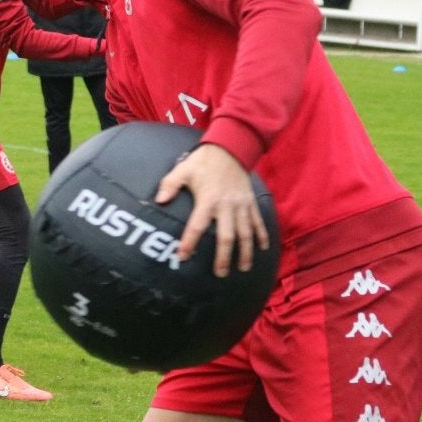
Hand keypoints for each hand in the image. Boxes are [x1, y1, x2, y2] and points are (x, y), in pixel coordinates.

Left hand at [154, 143, 270, 277]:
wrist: (230, 148)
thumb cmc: (203, 162)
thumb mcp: (183, 170)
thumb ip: (169, 185)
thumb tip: (159, 200)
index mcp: (208, 200)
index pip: (197, 226)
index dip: (189, 242)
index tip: (183, 256)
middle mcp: (226, 206)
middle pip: (226, 236)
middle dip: (224, 257)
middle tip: (220, 273)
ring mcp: (241, 205)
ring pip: (246, 233)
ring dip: (245, 252)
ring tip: (243, 268)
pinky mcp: (251, 202)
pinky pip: (258, 222)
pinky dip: (262, 236)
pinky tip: (262, 250)